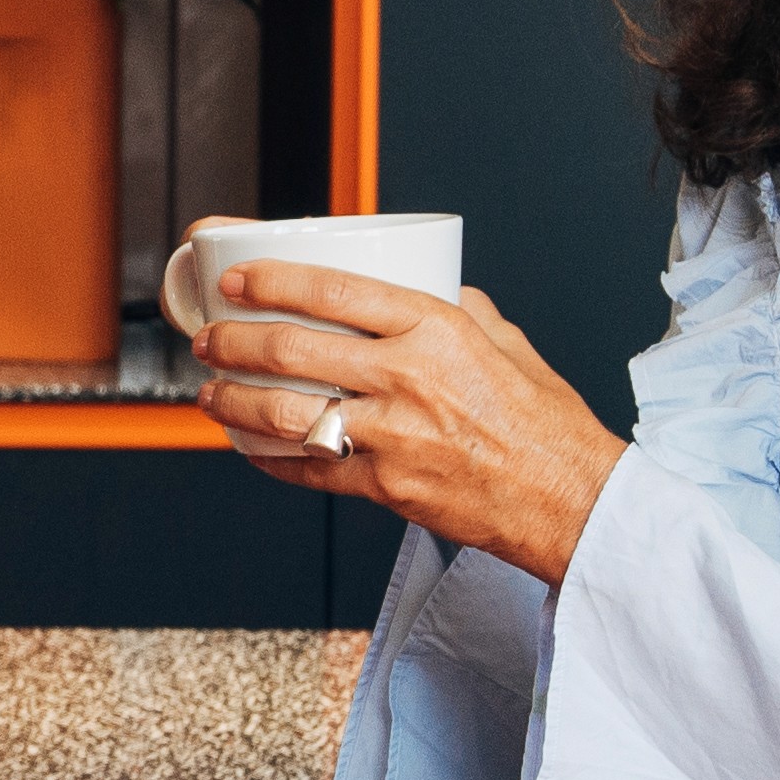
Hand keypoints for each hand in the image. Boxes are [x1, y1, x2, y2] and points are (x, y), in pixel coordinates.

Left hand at [186, 236, 628, 584]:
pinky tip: (250, 448)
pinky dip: (270, 458)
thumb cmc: (545, 425)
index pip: (335, 291)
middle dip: (234, 341)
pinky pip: (309, 469)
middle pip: (293, 350)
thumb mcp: (509, 343)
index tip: (237, 280)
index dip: (273, 281)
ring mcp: (393, 435)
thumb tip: (430, 285)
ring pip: (286, 413)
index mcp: (437, 330)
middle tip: (210, 338)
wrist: (568, 499)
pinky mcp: (386, 486)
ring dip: (234, 402)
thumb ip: (460, 310)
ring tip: (211, 394)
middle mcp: (408, 378)